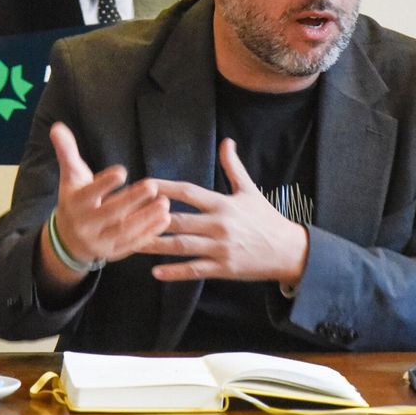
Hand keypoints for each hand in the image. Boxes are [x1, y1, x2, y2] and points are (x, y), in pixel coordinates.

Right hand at [44, 122, 170, 268]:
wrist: (69, 239)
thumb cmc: (75, 200)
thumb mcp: (70, 176)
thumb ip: (67, 152)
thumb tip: (57, 126)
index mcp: (74, 204)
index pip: (88, 194)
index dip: (104, 184)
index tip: (122, 171)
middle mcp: (85, 225)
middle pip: (109, 214)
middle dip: (131, 200)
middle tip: (152, 186)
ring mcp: (100, 241)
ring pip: (124, 231)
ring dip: (146, 218)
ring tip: (164, 203)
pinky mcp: (114, 252)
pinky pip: (133, 244)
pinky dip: (150, 233)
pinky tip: (165, 219)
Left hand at [142, 138, 309, 286]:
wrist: (289, 250)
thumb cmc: (266, 219)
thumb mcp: (249, 190)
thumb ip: (233, 167)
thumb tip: (227, 142)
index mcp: (223, 204)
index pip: (188, 192)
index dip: (164, 187)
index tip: (143, 184)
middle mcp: (219, 224)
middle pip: (179, 220)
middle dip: (152, 218)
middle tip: (126, 217)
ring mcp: (220, 248)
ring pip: (183, 246)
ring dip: (156, 245)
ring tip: (132, 243)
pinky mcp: (223, 268)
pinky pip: (195, 270)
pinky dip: (175, 272)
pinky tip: (156, 272)